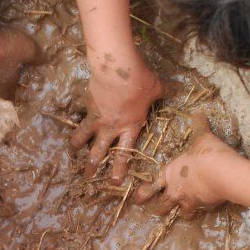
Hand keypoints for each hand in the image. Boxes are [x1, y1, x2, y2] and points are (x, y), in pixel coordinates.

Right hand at [71, 65, 162, 182]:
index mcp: (131, 126)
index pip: (124, 153)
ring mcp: (97, 117)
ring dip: (77, 146)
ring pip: (82, 137)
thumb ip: (165, 92)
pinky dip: (74, 119)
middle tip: (88, 176)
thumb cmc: (140, 81)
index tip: (114, 181)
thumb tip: (179, 88)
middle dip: (92, 166)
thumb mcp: (157, 88)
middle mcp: (112, 127)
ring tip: (72, 152)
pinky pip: (79, 115)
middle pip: (99, 151)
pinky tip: (70, 120)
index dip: (119, 168)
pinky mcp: (87, 104)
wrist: (117, 68)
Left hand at [134, 116, 234, 215]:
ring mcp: (187, 200)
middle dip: (157, 208)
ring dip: (178, 213)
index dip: (143, 192)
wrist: (222, 173)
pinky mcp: (202, 207)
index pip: (152, 184)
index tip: (137, 199)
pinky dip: (199, 212)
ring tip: (180, 215)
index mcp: (170, 172)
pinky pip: (198, 213)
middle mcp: (175, 189)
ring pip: (178, 213)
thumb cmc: (206, 153)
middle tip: (154, 211)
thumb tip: (198, 112)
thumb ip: (198, 126)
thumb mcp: (201, 137)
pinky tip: (203, 209)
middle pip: (161, 204)